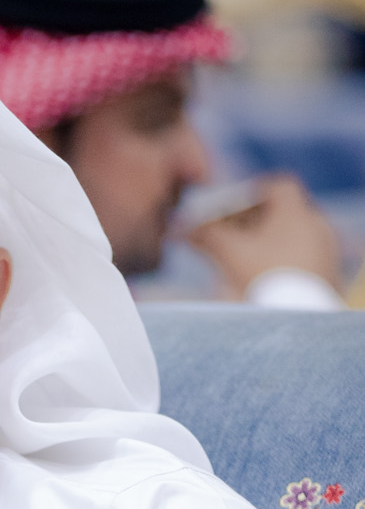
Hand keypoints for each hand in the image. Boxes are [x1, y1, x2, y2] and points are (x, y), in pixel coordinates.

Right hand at [185, 174, 341, 297]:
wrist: (298, 320)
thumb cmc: (266, 279)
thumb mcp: (229, 252)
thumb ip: (207, 235)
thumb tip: (182, 228)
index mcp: (298, 213)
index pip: (280, 187)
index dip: (254, 193)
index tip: (235, 205)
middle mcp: (317, 228)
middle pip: (283, 214)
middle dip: (252, 222)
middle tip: (228, 234)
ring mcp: (325, 254)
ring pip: (290, 240)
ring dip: (264, 245)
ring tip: (240, 261)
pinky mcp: (325, 278)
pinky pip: (301, 261)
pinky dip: (280, 263)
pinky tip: (261, 281)